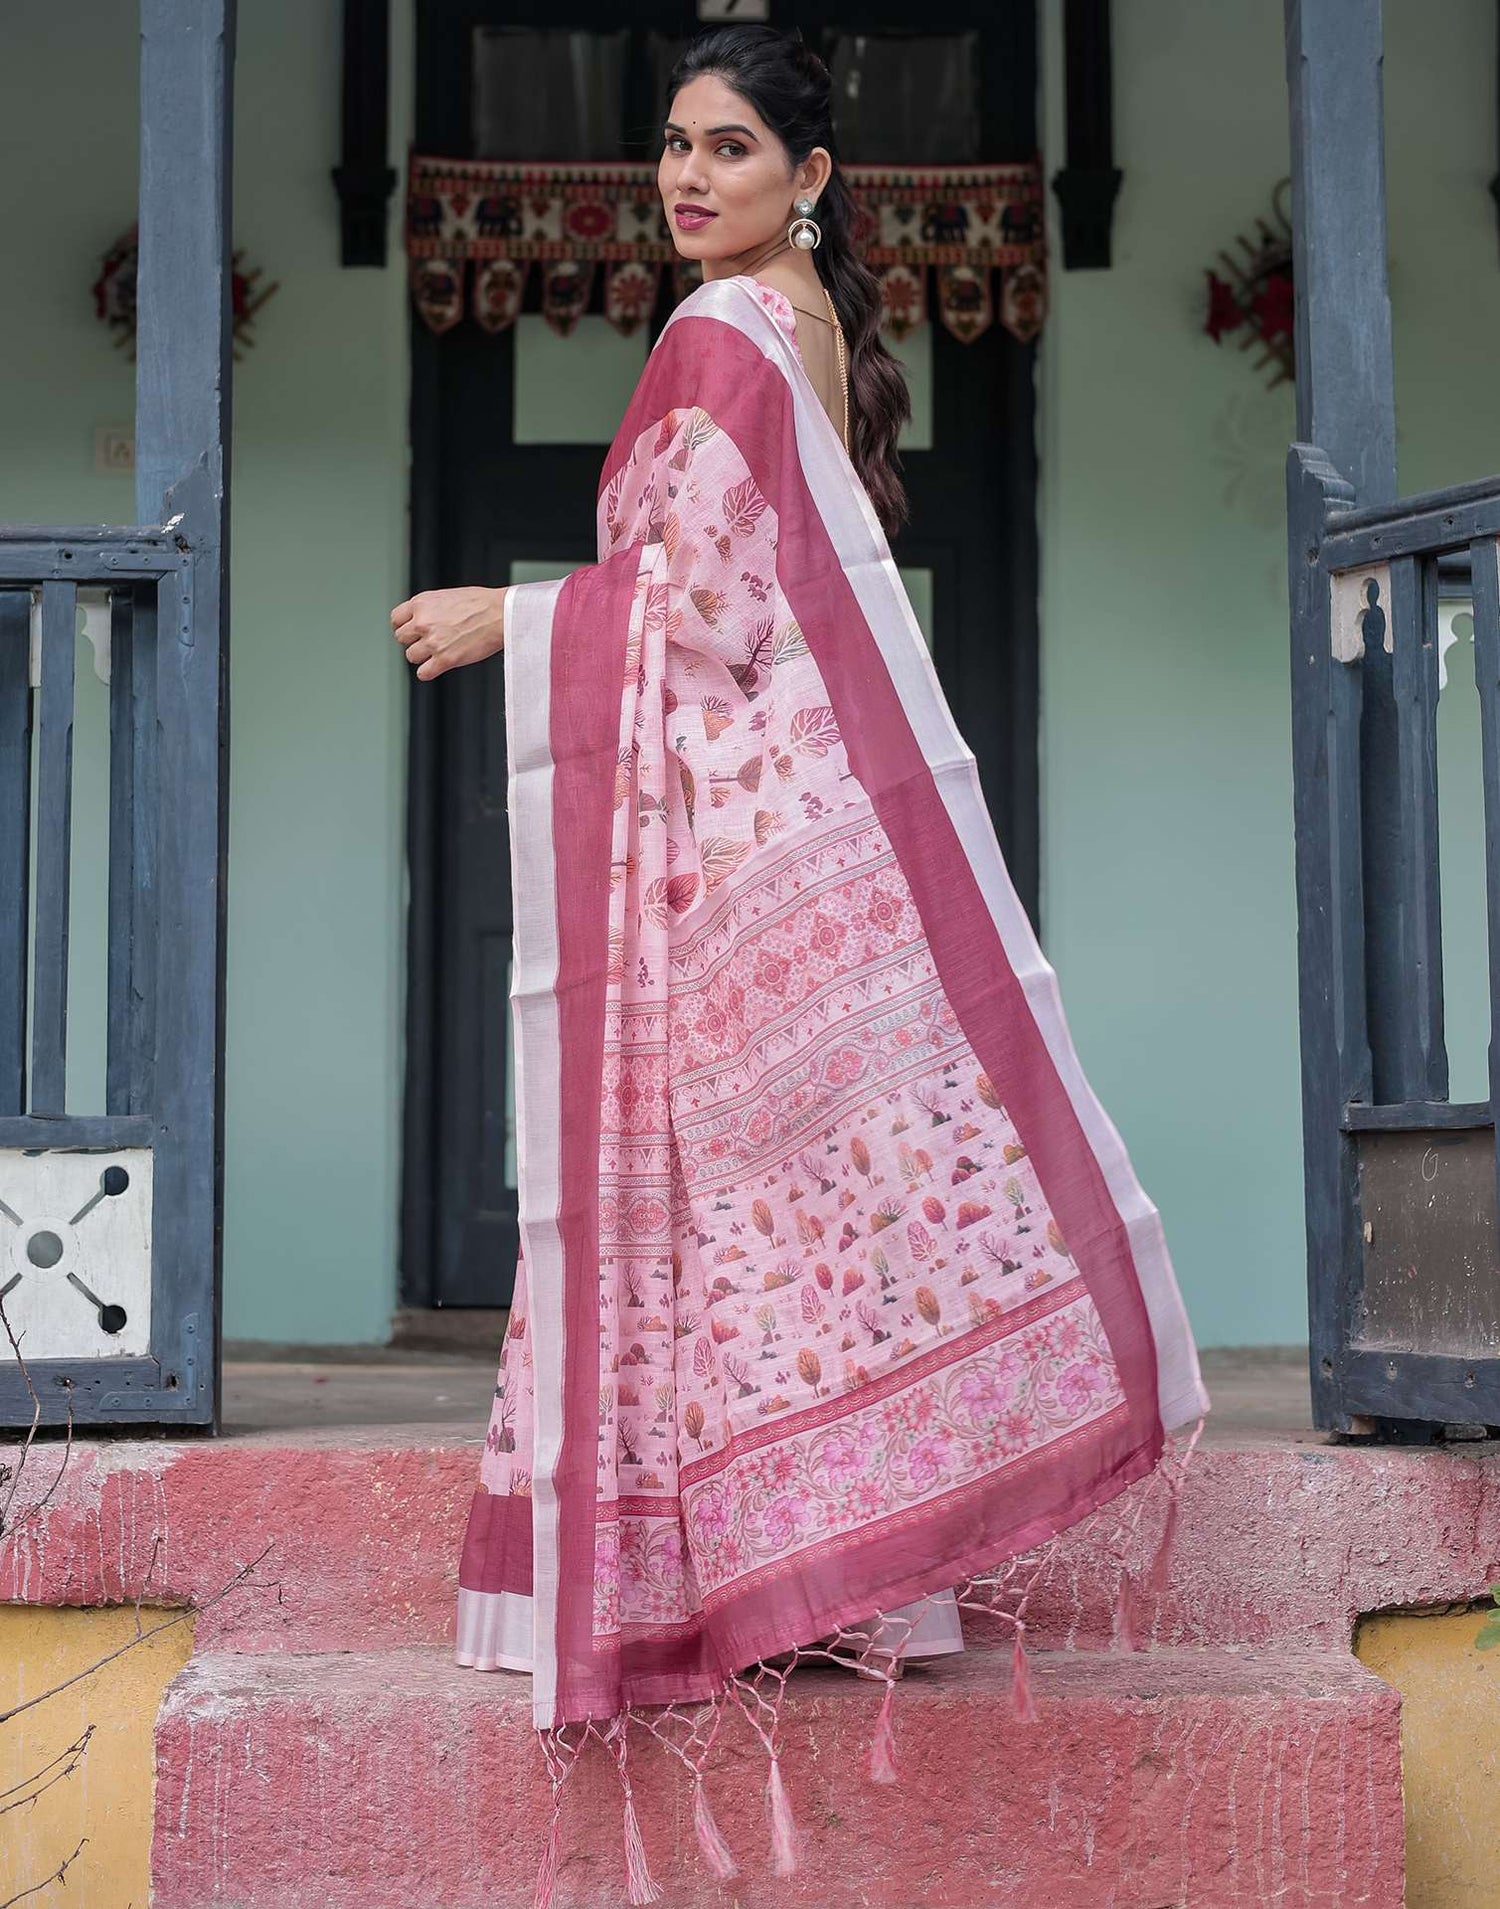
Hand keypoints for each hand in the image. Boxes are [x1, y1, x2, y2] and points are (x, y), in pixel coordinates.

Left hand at [391, 586, 505, 680]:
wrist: (501, 614)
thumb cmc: (481, 603)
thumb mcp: (447, 596)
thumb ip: (429, 608)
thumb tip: (421, 619)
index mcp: (422, 603)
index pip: (396, 619)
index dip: (404, 626)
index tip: (411, 631)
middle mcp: (423, 622)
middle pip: (401, 638)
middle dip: (414, 640)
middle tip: (430, 640)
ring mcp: (433, 642)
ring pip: (411, 656)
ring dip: (422, 656)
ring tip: (438, 651)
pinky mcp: (445, 660)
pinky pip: (423, 673)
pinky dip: (428, 672)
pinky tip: (437, 666)